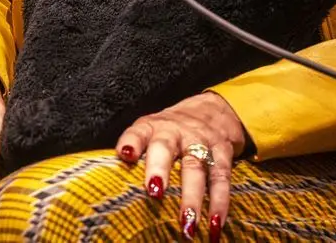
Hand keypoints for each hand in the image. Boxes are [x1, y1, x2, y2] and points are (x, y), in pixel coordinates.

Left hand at [115, 92, 246, 241]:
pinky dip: (220, 203)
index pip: (138, 132)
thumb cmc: (171, 132)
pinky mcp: (222, 151)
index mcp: (152, 128)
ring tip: (187, 224)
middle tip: (155, 192)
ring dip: (192, 197)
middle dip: (160, 169)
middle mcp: (175, 132)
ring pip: (195, 168)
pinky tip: (215, 225)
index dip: (131, 142)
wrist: (214, 110)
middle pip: (165, 148)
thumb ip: (136, 155)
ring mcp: (200, 141)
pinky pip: (221, 178)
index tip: (125, 155)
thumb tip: (113, 192)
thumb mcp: (151, 133)